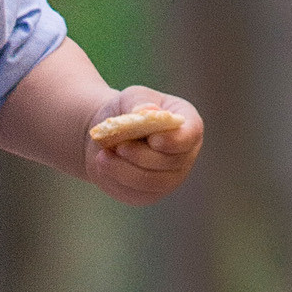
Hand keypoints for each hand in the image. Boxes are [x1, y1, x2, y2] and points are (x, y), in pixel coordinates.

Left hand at [82, 89, 202, 204]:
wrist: (108, 135)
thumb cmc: (125, 111)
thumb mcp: (130, 98)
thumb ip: (139, 102)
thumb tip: (148, 111)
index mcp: (188, 125)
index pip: (189, 136)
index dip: (173, 140)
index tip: (153, 139)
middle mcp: (185, 154)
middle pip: (170, 162)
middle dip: (141, 156)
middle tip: (119, 147)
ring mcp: (170, 177)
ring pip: (152, 182)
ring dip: (124, 170)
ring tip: (102, 157)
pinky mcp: (150, 194)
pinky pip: (136, 193)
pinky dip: (116, 180)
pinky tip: (104, 166)